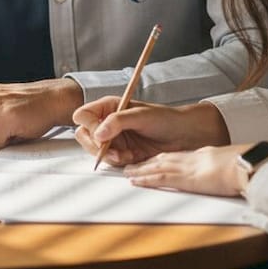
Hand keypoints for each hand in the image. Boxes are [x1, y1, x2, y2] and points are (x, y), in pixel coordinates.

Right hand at [72, 96, 230, 167]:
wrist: (184, 135)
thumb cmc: (166, 119)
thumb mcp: (141, 116)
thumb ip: (117, 121)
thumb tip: (98, 133)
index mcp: (109, 107)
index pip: (83, 116)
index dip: (89, 126)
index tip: (102, 134)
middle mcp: (108, 122)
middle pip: (84, 135)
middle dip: (96, 146)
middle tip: (112, 150)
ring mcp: (114, 138)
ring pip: (95, 150)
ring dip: (108, 155)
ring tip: (126, 155)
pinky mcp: (122, 152)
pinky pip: (109, 160)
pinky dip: (118, 161)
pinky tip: (132, 157)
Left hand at [123, 144, 253, 196]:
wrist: (248, 165)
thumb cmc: (247, 166)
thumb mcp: (234, 165)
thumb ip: (225, 169)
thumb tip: (229, 174)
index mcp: (203, 156)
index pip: (178, 156)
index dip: (163, 159)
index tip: (153, 161)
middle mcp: (191, 159)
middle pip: (163, 159)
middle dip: (147, 163)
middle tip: (132, 166)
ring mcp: (187, 168)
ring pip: (157, 167)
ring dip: (141, 170)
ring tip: (127, 173)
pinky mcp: (185, 179)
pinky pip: (160, 178)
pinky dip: (145, 179)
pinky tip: (135, 180)